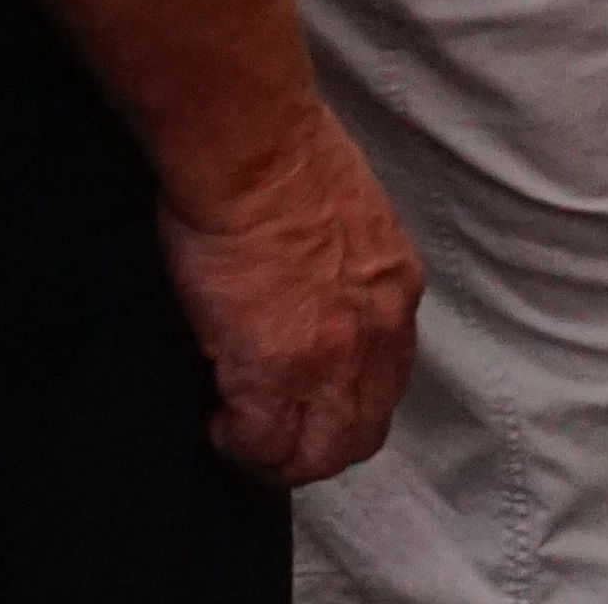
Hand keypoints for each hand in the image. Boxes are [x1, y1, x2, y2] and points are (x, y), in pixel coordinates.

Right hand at [156, 117, 422, 486]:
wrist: (254, 149)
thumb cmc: (284, 154)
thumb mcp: (349, 215)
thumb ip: (347, 265)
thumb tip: (314, 288)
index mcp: (395, 290)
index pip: (385, 380)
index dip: (342, 404)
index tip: (304, 402)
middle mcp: (377, 334)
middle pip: (358, 434)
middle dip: (314, 449)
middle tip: (269, 438)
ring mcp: (330, 360)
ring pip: (315, 455)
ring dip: (275, 458)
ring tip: (238, 438)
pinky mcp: (275, 371)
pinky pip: (259, 443)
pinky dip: (235, 443)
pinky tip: (213, 422)